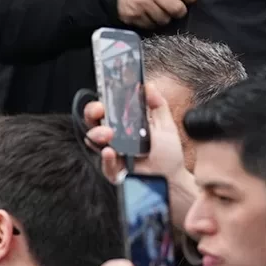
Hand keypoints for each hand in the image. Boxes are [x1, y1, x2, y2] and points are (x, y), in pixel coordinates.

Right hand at [85, 83, 197, 228]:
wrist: (173, 179)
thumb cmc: (167, 155)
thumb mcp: (165, 126)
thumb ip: (157, 105)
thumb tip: (149, 86)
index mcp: (123, 127)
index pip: (106, 112)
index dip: (101, 104)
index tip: (104, 99)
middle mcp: (114, 140)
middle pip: (93, 124)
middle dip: (92, 116)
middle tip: (100, 112)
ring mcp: (112, 156)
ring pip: (94, 143)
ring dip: (97, 135)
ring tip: (108, 134)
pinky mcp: (114, 172)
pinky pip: (105, 164)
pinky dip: (106, 158)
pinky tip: (110, 152)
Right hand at [116, 0, 195, 28]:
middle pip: (176, 8)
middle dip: (180, 11)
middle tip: (176, 10)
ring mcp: (141, 7)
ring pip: (164, 20)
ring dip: (165, 18)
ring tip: (161, 12)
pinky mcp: (133, 18)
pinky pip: (151, 26)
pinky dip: (153, 23)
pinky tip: (150, 17)